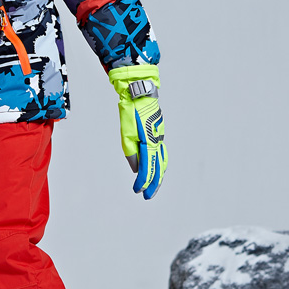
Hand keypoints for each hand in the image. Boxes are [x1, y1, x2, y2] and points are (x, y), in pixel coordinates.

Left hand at [107, 65, 167, 199]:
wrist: (141, 92)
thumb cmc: (132, 110)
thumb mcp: (126, 131)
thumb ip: (131, 151)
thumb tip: (135, 169)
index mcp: (149, 142)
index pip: (147, 167)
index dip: (143, 181)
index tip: (138, 191)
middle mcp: (158, 141)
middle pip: (158, 168)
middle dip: (153, 184)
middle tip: (147, 196)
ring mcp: (160, 137)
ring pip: (162, 161)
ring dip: (158, 175)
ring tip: (153, 186)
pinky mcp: (158, 133)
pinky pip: (161, 153)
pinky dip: (160, 164)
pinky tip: (157, 168)